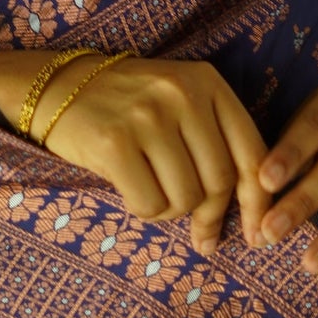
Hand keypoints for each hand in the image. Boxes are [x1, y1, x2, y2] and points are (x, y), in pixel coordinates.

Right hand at [36, 55, 271, 256]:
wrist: (59, 88)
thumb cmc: (131, 108)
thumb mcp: (181, 105)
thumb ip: (217, 144)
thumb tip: (253, 217)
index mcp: (208, 82)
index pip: (250, 152)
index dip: (258, 203)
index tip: (256, 234)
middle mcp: (182, 93)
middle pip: (219, 181)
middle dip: (211, 217)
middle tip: (201, 235)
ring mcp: (147, 116)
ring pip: (185, 197)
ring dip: (172, 211)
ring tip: (154, 194)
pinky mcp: (114, 142)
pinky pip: (149, 204)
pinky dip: (144, 210)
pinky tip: (131, 190)